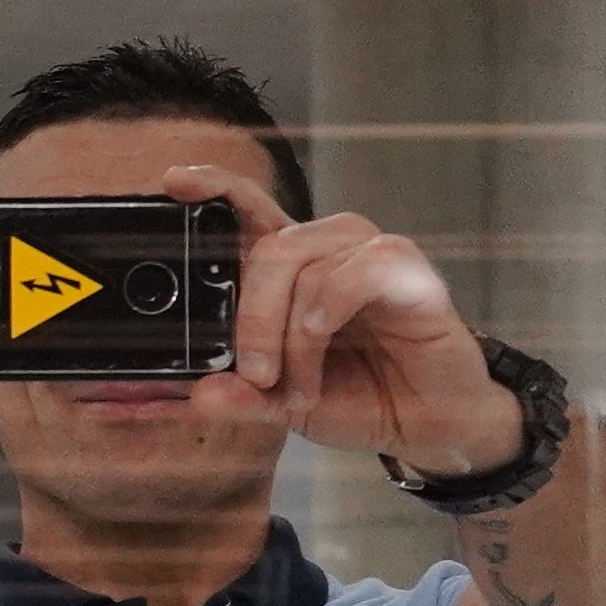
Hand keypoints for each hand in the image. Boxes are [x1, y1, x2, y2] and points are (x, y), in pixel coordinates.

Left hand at [157, 164, 514, 475]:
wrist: (429, 425)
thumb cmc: (358, 398)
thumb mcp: (283, 403)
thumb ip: (239, 397)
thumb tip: (195, 395)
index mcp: (290, 270)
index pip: (249, 210)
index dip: (215, 187)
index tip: (175, 180)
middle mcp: (329, 251)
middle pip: (269, 248)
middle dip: (250, 318)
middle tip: (256, 374)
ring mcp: (371, 258)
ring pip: (306, 263)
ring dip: (293, 334)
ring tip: (302, 386)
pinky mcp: (413, 276)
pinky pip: (362, 267)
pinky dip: (330, 306)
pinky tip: (323, 336)